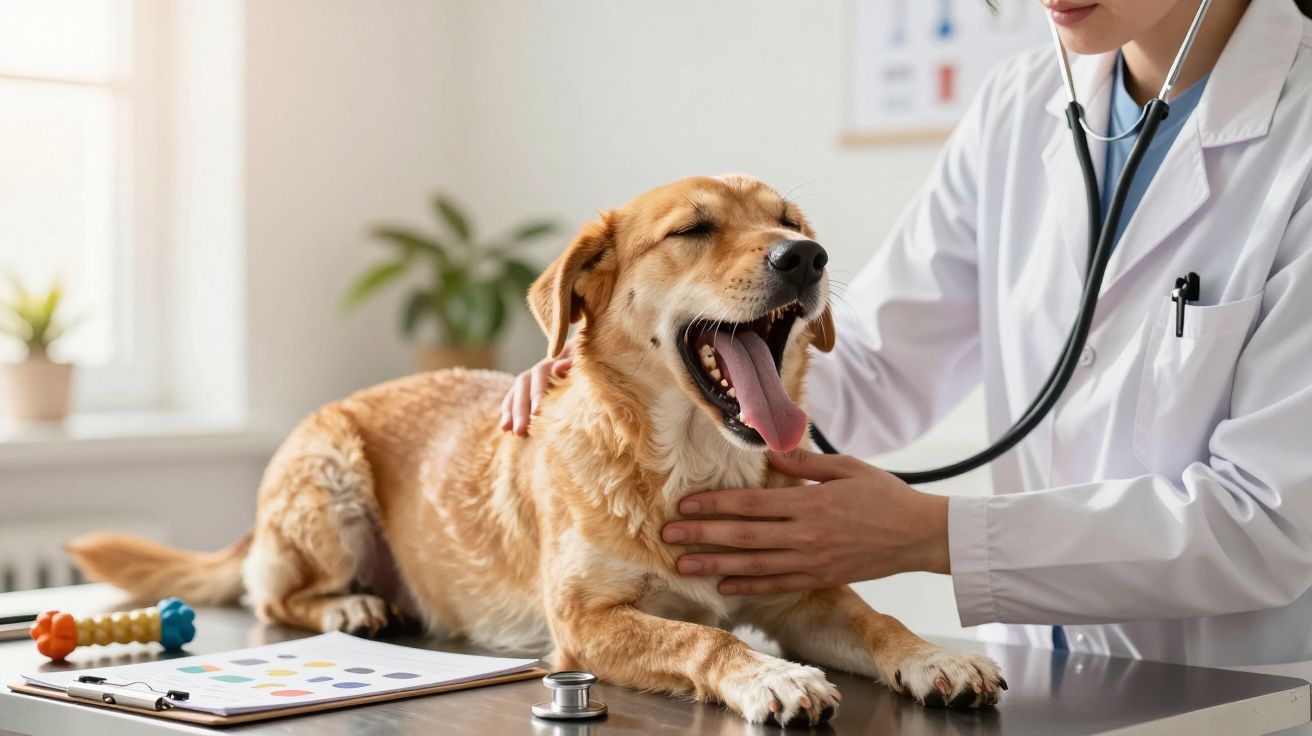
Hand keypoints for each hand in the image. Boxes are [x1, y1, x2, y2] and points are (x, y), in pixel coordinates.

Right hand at [500, 342, 573, 434]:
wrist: (579, 363)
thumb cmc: (584, 367)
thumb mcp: (581, 363)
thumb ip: (572, 364)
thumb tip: (557, 367)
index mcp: (551, 362)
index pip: (540, 375)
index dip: (537, 392)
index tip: (536, 412)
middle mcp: (536, 370)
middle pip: (523, 386)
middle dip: (520, 409)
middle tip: (520, 430)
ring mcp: (529, 380)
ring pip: (515, 393)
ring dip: (510, 412)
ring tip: (506, 429)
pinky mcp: (526, 390)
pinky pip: (512, 399)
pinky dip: (508, 412)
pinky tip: (505, 427)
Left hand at [661, 448, 950, 594]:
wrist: (919, 536)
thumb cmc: (884, 496)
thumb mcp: (847, 468)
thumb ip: (804, 462)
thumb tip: (767, 452)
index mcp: (810, 504)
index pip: (750, 505)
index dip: (714, 504)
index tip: (684, 503)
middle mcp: (805, 536)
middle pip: (742, 536)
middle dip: (701, 535)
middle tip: (668, 535)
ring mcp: (812, 561)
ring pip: (753, 566)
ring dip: (714, 564)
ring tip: (682, 565)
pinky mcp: (820, 579)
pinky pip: (776, 586)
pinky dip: (747, 587)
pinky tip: (722, 585)